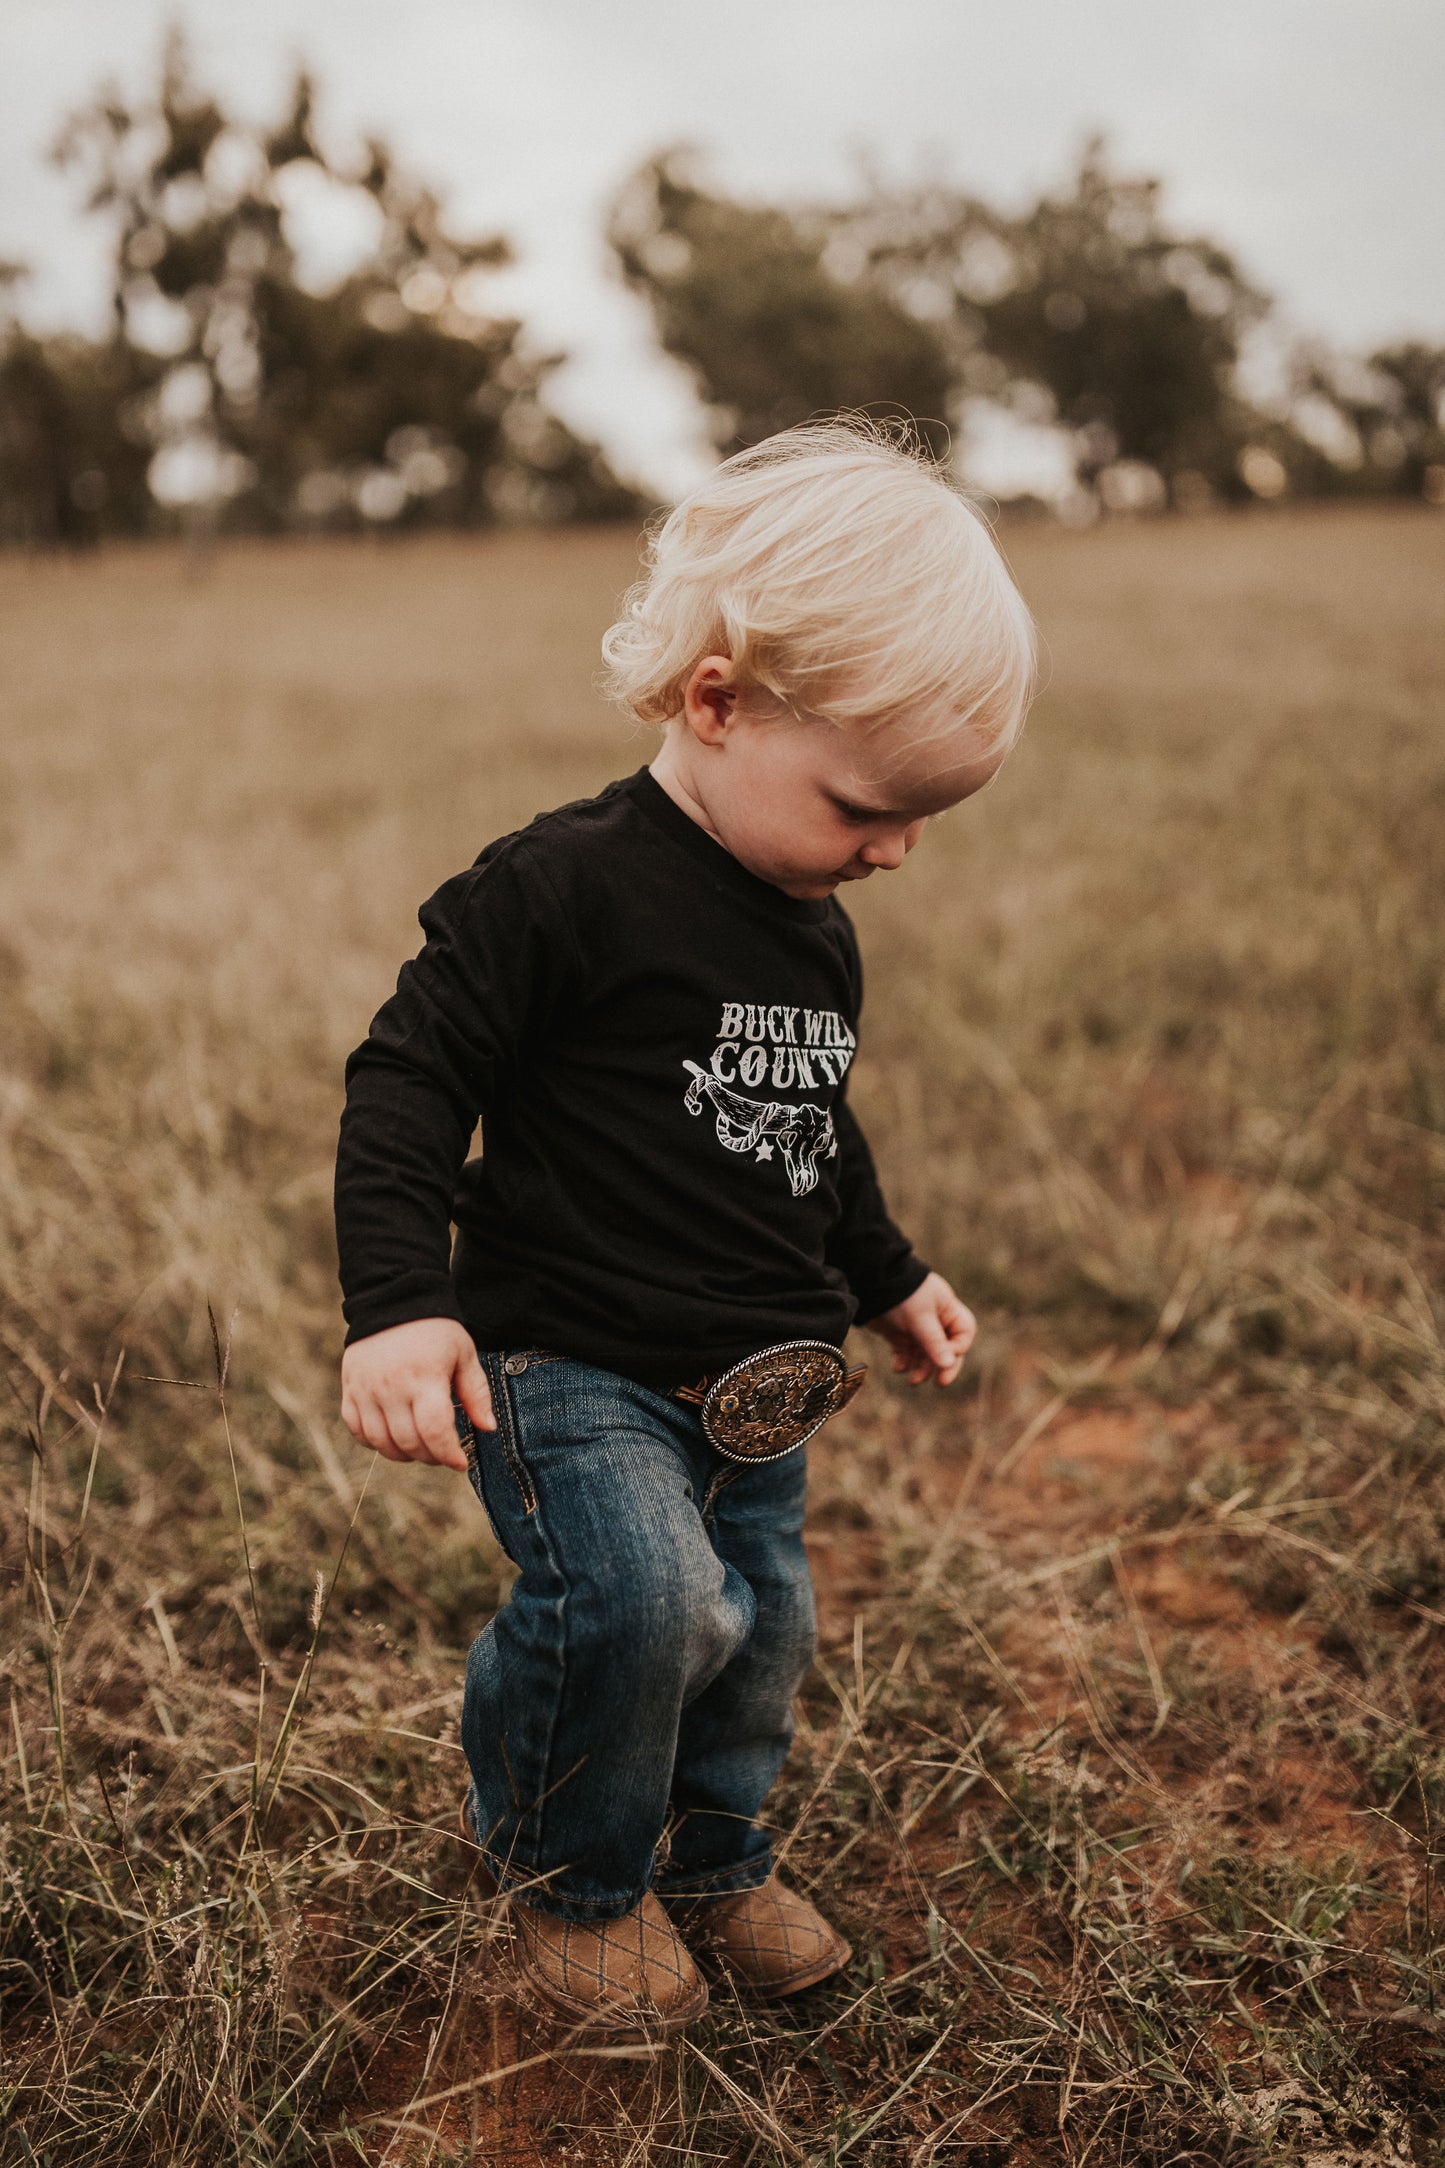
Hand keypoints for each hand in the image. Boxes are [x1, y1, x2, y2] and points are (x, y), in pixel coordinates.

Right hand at [340, 1318, 494, 1472]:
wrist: (392, 1301)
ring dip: (403, 1454)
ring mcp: (366, 1390)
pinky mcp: (350, 1390)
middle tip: (442, 1453)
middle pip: (409, 1442)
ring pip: (382, 1442)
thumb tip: (487, 1428)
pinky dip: (375, 1442)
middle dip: (430, 1457)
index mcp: (425, 1377)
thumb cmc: (435, 1330)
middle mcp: (392, 1387)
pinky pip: (358, 1431)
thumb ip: (477, 1393)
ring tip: (420, 1447)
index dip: (448, 1455)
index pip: (434, 1432)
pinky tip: (393, 1437)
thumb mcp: (464, 1354)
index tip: (461, 1462)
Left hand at [869, 1272, 976, 1386]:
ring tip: (912, 1380)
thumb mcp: (920, 1318)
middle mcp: (935, 1320)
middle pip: (946, 1348)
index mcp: (947, 1310)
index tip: (946, 1358)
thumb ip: (934, 1341)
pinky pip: (907, 1353)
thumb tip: (948, 1365)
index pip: (963, 1334)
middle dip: (941, 1366)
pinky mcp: (899, 1333)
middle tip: (939, 1383)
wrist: (870, 1281)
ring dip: (921, 1368)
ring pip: (925, 1354)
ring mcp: (917, 1327)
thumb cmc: (902, 1294)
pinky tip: (898, 1366)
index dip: (957, 1349)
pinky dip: (904, 1361)